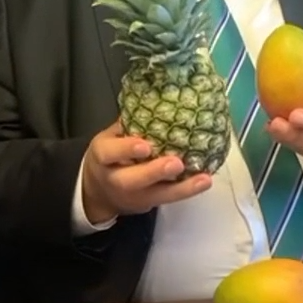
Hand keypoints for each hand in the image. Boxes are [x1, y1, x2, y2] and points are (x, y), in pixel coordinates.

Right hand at [80, 121, 211, 224]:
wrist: (98, 192)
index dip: (126, 150)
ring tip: (202, 179)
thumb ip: (130, 124)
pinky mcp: (149, 204)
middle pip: (131, 180)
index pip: (109, 153)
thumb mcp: (111, 137)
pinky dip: (187, 190)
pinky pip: (168, 198)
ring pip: (156, 195)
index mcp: (103, 156)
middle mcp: (115, 179)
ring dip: (181, 188)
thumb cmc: (111, 155)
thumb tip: (157, 98)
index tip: (145, 145)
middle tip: (177, 163)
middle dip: (155, 173)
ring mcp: (133, 195)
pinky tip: (204, 180)